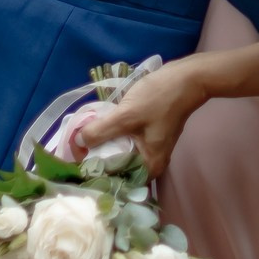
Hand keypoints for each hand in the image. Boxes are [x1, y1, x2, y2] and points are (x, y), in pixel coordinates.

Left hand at [72, 59, 206, 178]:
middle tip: (72, 149)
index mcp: (147, 167)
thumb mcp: (126, 116)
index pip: (113, 180)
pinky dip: (111, 136)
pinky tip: (98, 128)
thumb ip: (100, 132)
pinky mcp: (147, 135)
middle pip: (115, 168)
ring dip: (101, 146)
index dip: (92, 172)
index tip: (72, 163)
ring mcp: (149, 148)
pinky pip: (124, 141)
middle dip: (94, 159)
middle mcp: (149, 163)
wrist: (187, 78)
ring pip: (118, 153)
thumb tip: (77, 143)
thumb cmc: (160, 99)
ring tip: (80, 139)